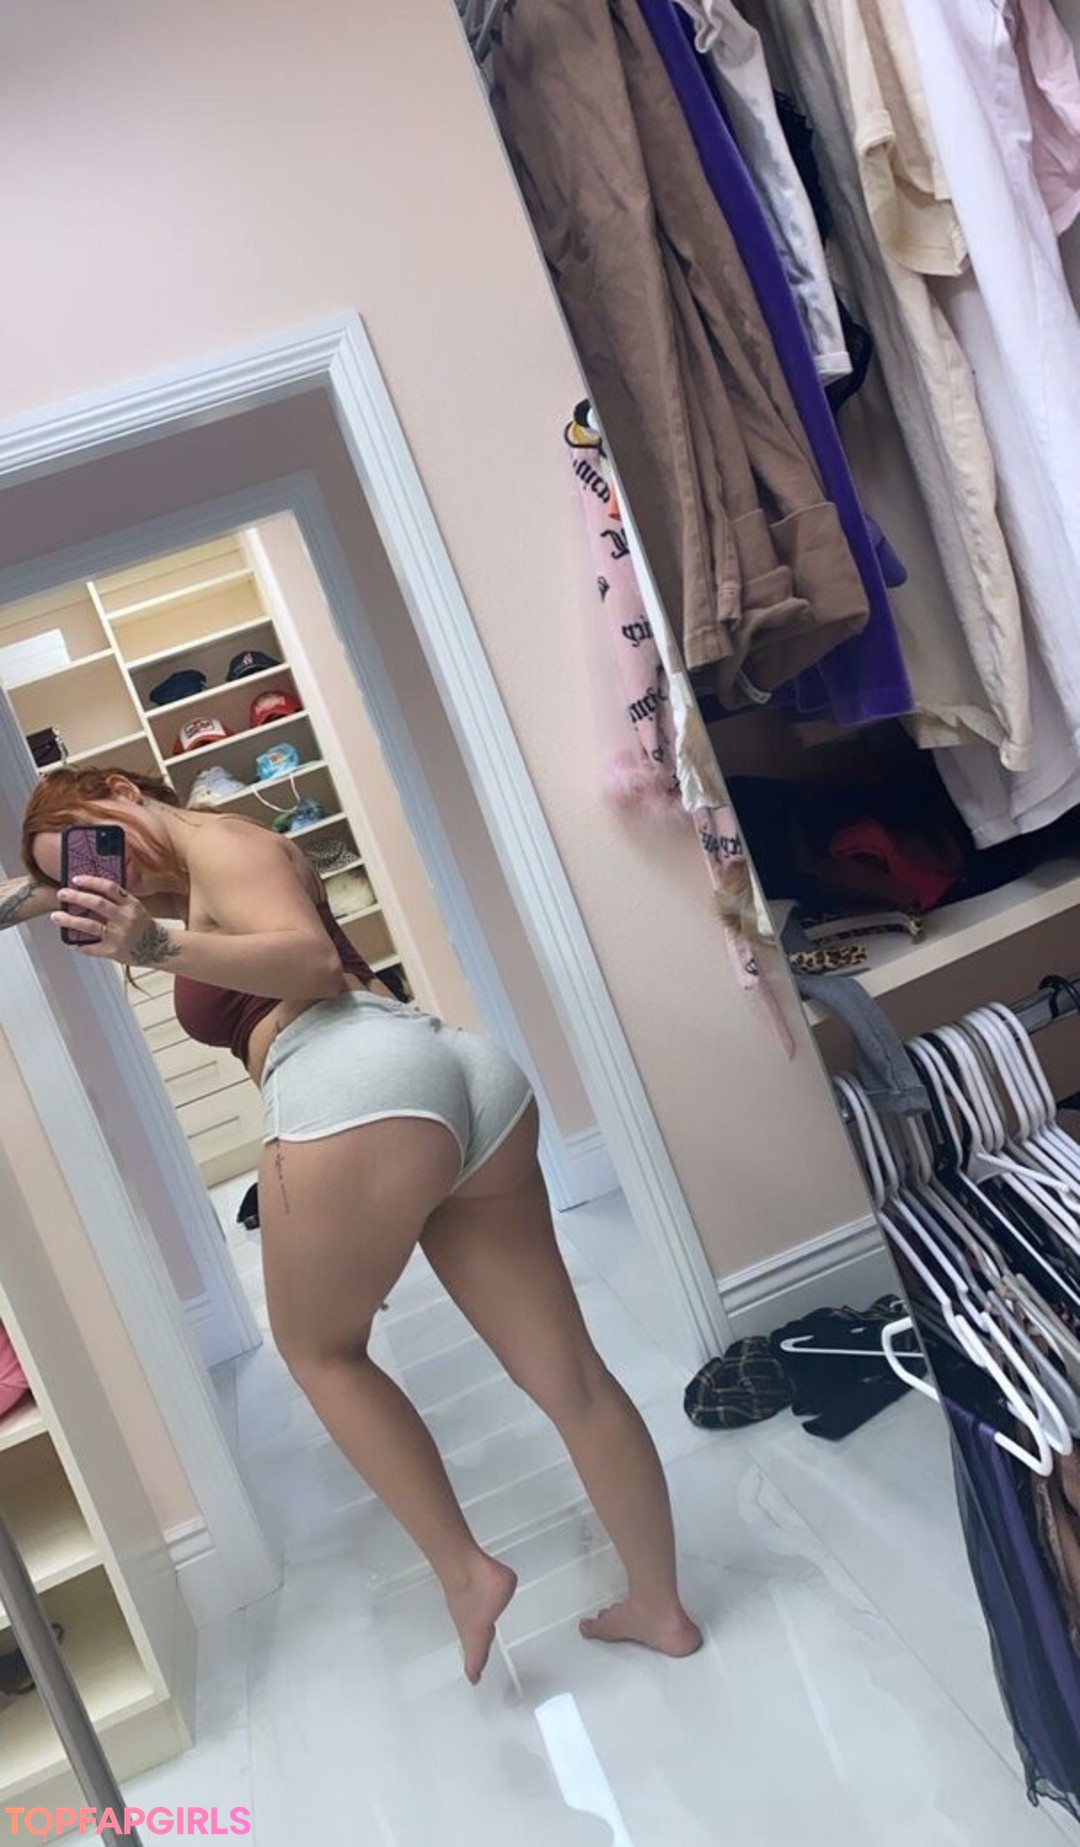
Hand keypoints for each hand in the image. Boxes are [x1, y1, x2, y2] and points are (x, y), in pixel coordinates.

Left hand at [51, 877, 178, 967]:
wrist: (160, 948)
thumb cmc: (144, 926)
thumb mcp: (135, 908)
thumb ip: (118, 901)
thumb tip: (90, 892)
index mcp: (131, 904)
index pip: (109, 887)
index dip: (91, 881)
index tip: (76, 879)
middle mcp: (125, 918)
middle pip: (97, 903)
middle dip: (76, 897)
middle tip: (62, 893)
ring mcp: (119, 935)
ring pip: (89, 925)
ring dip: (70, 920)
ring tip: (56, 916)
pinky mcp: (114, 951)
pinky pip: (92, 948)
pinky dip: (80, 946)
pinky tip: (72, 943)